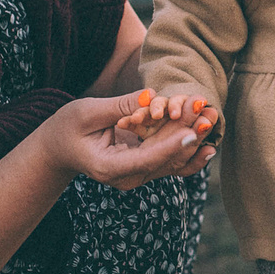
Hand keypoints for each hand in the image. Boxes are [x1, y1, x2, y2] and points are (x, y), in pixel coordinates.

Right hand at [45, 92, 215, 190]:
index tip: (192, 133)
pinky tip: (210, 143)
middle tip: (210, 113)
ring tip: (213, 116)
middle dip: (190, 135)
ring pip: (173, 161)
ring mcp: (137, 175)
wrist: (61, 149)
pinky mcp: (145, 167)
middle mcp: (127, 178)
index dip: (171, 146)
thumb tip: (153, 96)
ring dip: (195, 138)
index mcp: (109, 168)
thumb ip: (120, 106)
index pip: (146, 159)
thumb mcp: (86, 112)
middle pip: (165, 159)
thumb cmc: (67, 128)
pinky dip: (189, 150)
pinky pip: (171, 162)